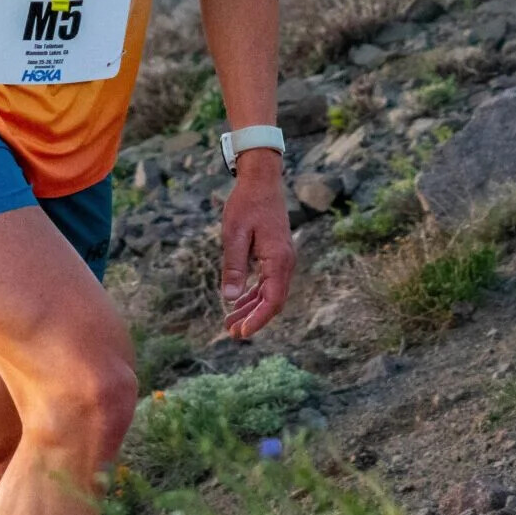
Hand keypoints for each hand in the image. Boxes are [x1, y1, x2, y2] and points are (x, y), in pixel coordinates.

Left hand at [220, 151, 293, 339]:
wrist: (262, 181)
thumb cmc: (246, 205)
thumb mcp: (233, 235)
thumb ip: (233, 267)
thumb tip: (230, 298)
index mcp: (278, 260)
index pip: (273, 300)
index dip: (258, 319)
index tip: (242, 332)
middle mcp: (285, 262)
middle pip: (272, 301)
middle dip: (253, 319)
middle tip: (231, 333)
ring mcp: (283, 259)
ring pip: (270, 293)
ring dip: (251, 308)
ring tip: (230, 323)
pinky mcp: (276, 255)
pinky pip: (267, 282)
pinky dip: (254, 294)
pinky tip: (239, 302)